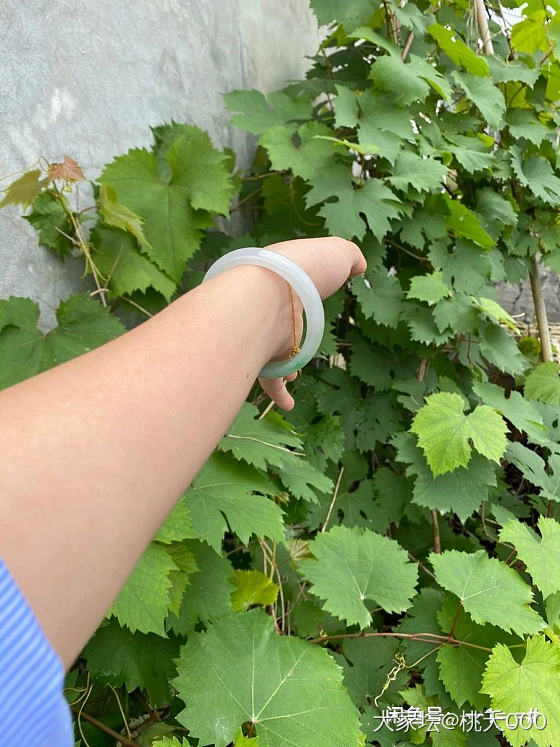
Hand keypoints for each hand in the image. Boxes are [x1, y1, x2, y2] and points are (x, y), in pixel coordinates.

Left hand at [257, 236, 366, 410]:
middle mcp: (266, 306)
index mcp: (281, 279)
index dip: (297, 295)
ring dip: (281, 366)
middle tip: (292, 346)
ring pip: (269, 353)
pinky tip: (288, 405)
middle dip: (285, 336)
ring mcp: (262, 333)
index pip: (287, 288)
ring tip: (291, 376)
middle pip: (275, 324)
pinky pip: (270, 381)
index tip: (306, 304)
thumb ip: (350, 257)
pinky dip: (279, 393)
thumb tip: (357, 265)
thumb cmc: (305, 268)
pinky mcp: (262, 359)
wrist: (271, 291)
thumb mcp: (338, 253)